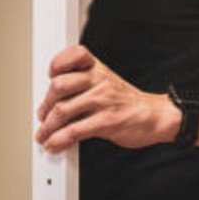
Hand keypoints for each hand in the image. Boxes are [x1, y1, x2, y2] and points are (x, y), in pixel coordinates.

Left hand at [34, 45, 178, 152]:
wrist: (156, 116)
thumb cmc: (126, 102)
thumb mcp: (105, 83)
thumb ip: (81, 86)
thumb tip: (52, 101)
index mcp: (97, 69)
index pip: (73, 54)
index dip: (57, 64)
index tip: (49, 77)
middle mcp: (99, 81)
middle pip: (59, 85)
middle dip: (45, 105)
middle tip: (42, 116)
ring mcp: (103, 101)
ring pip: (63, 110)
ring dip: (47, 127)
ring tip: (43, 135)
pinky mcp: (107, 121)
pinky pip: (74, 130)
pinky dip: (59, 140)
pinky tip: (55, 144)